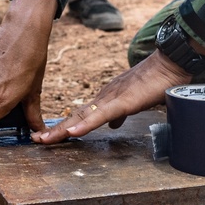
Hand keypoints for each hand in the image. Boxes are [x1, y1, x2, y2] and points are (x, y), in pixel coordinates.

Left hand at [32, 50, 191, 143]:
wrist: (169, 65)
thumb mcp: (134, 102)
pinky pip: (101, 115)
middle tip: (35, 139)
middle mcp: (103, 97)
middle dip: (55, 130)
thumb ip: (120, 113)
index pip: (80, 116)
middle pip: (75, 117)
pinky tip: (73, 132)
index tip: (47, 137)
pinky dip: (85, 125)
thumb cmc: (155, 82)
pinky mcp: (123, 102)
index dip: (63, 127)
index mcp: (106, 99)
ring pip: (82, 117)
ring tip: (44, 139)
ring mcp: (111, 99)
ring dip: (62, 129)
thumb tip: (113, 124)